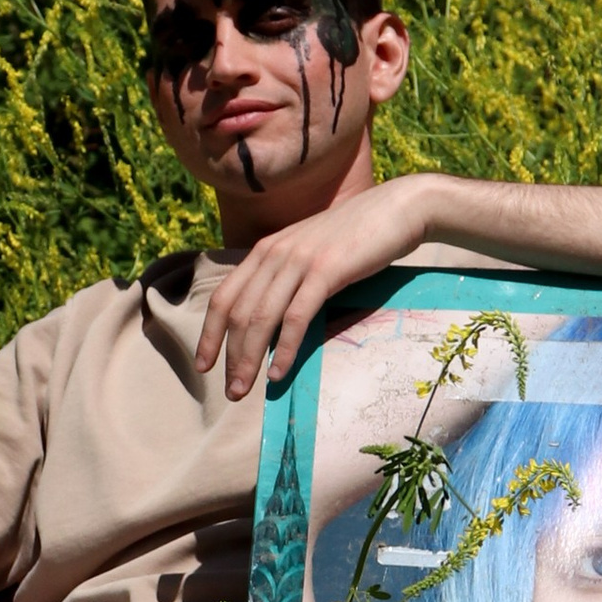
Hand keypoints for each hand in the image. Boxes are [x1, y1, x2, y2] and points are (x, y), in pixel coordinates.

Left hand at [197, 182, 428, 399]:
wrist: (396, 209)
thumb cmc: (356, 236)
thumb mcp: (310, 253)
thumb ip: (287, 277)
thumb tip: (272, 320)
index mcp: (266, 250)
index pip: (224, 296)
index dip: (209, 333)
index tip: (204, 365)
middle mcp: (274, 253)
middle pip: (238, 313)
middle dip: (229, 356)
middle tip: (230, 391)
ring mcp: (299, 261)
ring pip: (261, 318)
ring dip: (248, 359)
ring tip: (243, 390)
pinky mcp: (326, 271)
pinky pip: (296, 318)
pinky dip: (284, 349)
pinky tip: (278, 373)